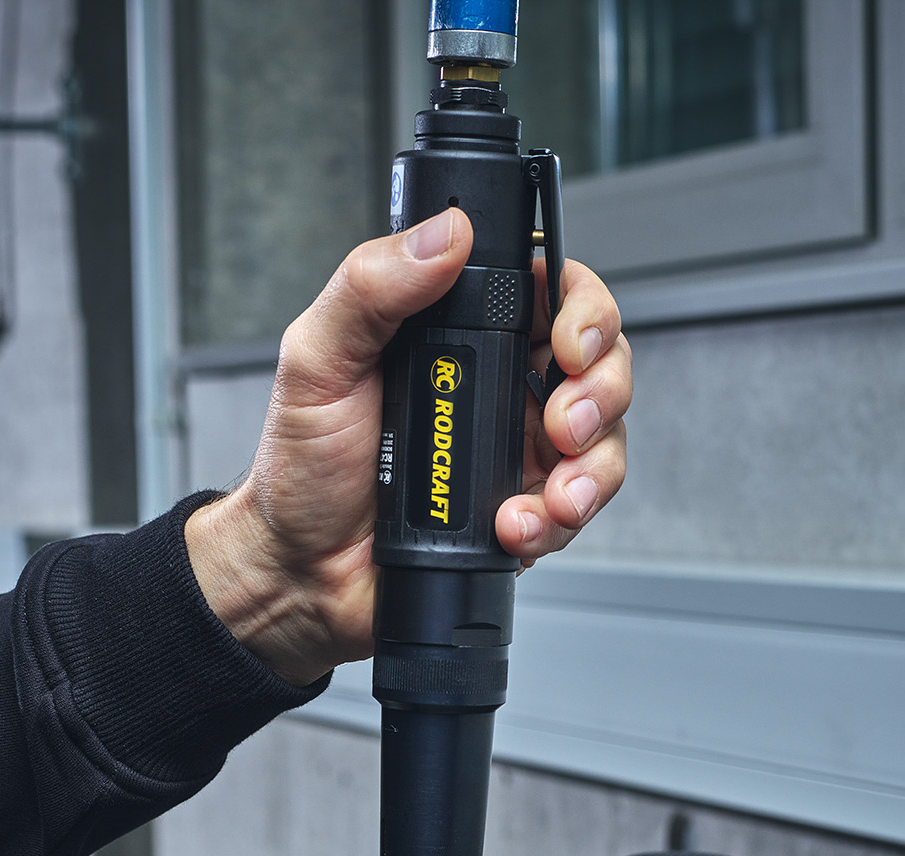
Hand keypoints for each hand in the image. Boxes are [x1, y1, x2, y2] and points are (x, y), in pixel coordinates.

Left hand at [185, 207, 631, 685]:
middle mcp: (496, 388)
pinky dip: (557, 520)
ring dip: (592, 466)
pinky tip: (513, 527)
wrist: (301, 571)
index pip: (549, 292)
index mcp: (455, 336)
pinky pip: (575, 510)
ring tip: (551, 492)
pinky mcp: (521, 513)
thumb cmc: (301, 470)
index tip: (569, 339)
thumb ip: (370, 288)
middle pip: (599, 363)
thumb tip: (441, 236)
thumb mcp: (318, 361)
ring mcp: (514, 454)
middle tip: (562, 421)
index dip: (582, 306)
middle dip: (602, 389)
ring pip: (603, 440)